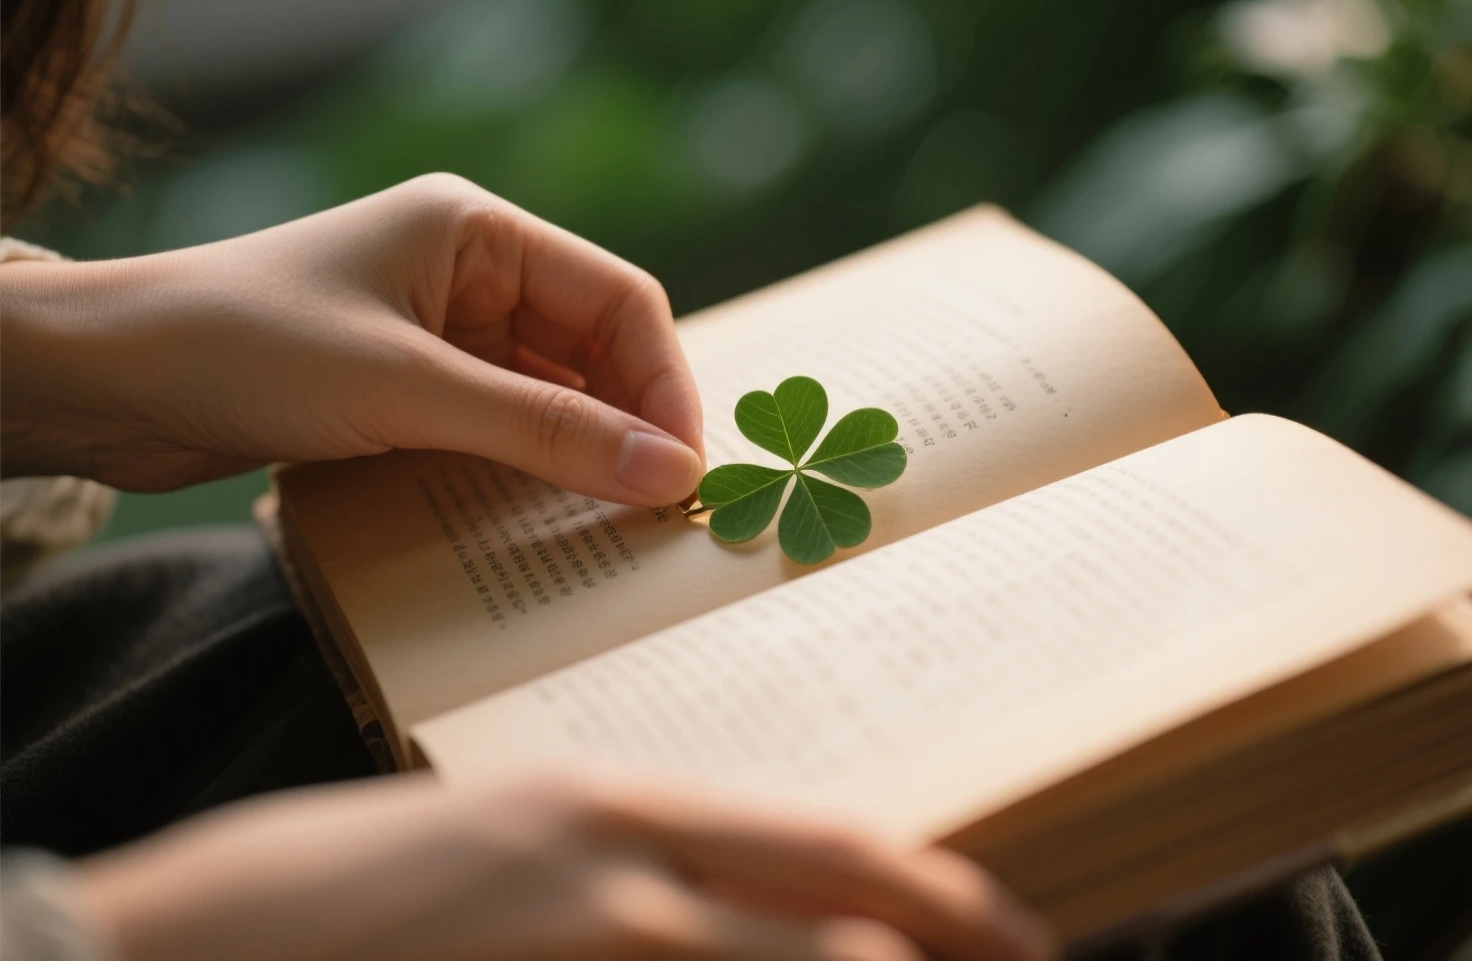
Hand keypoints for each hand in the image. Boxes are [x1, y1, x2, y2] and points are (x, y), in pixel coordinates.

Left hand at [0, 174, 703, 504]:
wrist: (104, 382)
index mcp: (480, 232)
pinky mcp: (408, 388)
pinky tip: (544, 516)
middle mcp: (470, 274)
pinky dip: (528, 469)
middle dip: (632, 423)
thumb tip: (670, 473)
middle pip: (595, 349)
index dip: (666, 383)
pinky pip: (500, 427)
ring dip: (583, 453)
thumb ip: (544, 430)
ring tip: (614, 521)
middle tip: (663, 508)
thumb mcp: (408, 390)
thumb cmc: (246, 349)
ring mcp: (440, 333)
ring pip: (552, 394)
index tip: (687, 470)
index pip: (620, 299)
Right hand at [77, 773, 1053, 960]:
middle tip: (1029, 957)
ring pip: (789, 960)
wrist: (199, 934)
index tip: (1001, 927)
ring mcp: (587, 938)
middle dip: (952, 931)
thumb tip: (735, 905)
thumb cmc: (354, 890)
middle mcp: (622, 868)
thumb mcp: (508, 849)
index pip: (819, 843)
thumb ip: (629, 872)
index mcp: (616, 806)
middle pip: (839, 898)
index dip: (929, 891)